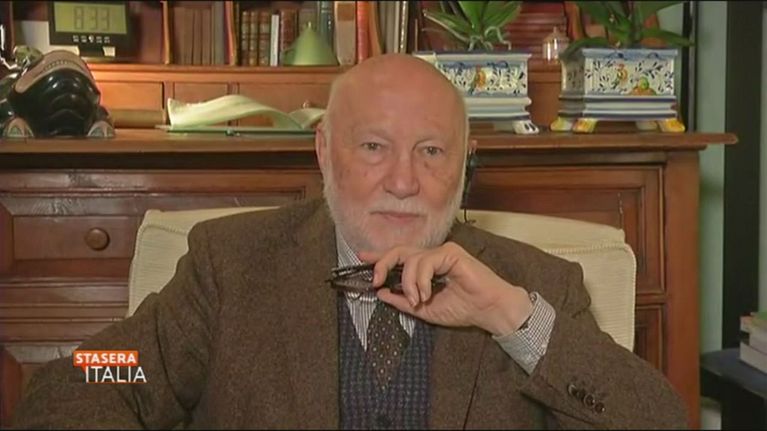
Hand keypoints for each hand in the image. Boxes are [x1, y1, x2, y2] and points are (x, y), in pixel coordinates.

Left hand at [358, 242, 533, 336]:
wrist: (489, 311)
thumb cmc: (464, 309)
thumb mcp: (425, 310)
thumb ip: (402, 301)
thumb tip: (381, 293)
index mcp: (427, 268)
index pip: (399, 257)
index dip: (380, 256)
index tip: (362, 258)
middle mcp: (433, 256)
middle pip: (400, 251)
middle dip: (383, 263)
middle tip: (376, 280)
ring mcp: (442, 253)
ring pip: (411, 259)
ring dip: (408, 283)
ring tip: (416, 300)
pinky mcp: (451, 253)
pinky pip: (425, 261)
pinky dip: (420, 279)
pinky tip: (425, 294)